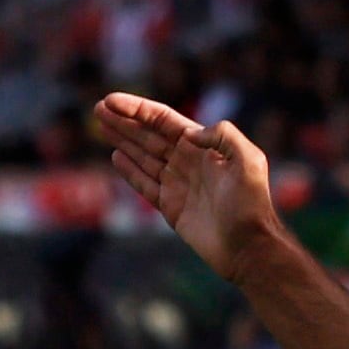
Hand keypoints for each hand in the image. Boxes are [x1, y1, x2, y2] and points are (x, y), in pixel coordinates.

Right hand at [94, 94, 281, 281]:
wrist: (249, 248)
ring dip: (123, 140)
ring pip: (144, 156)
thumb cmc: (251, 205)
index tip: (110, 100)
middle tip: (97, 108)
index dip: (137, 109)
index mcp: (204, 147)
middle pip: (149, 135)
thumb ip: (224, 136)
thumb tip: (191, 133)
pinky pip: (145, 184)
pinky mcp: (171, 207)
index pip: (164, 120)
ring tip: (101, 125)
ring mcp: (178, 184)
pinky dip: (130, 171)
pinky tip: (115, 157)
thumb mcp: (249, 161)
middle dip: (125, 121)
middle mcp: (189, 162)